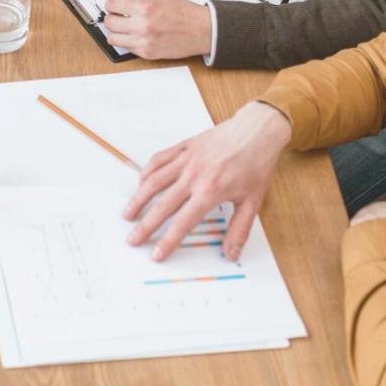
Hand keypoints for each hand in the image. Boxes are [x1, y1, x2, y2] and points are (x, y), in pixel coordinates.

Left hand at [101, 0, 210, 59]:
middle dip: (112, 18)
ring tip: (126, 28)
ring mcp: (143, 41)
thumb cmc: (184, 13)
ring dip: (117, 32)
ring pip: (113, 38)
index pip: (112, 5)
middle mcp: (142, 25)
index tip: (115, 6)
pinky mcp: (147, 53)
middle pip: (109, 22)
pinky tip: (138, 36)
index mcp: (144, 7)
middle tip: (119, 16)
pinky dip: (128, 42)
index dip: (112, 4)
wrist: (202, 30)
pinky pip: (126, 48)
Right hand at [123, 101, 291, 260]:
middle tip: (133, 240)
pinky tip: (141, 184)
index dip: (168, 241)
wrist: (258, 131)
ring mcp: (186, 159)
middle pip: (163, 205)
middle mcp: (194, 176)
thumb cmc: (256, 164)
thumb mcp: (253, 201)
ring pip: (154, 182)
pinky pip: (158, 160)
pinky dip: (146, 173)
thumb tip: (232, 253)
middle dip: (145, 226)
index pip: (183, 222)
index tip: (157, 254)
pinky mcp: (184, 147)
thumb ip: (240, 229)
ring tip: (127, 214)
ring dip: (138, 199)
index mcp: (211, 191)